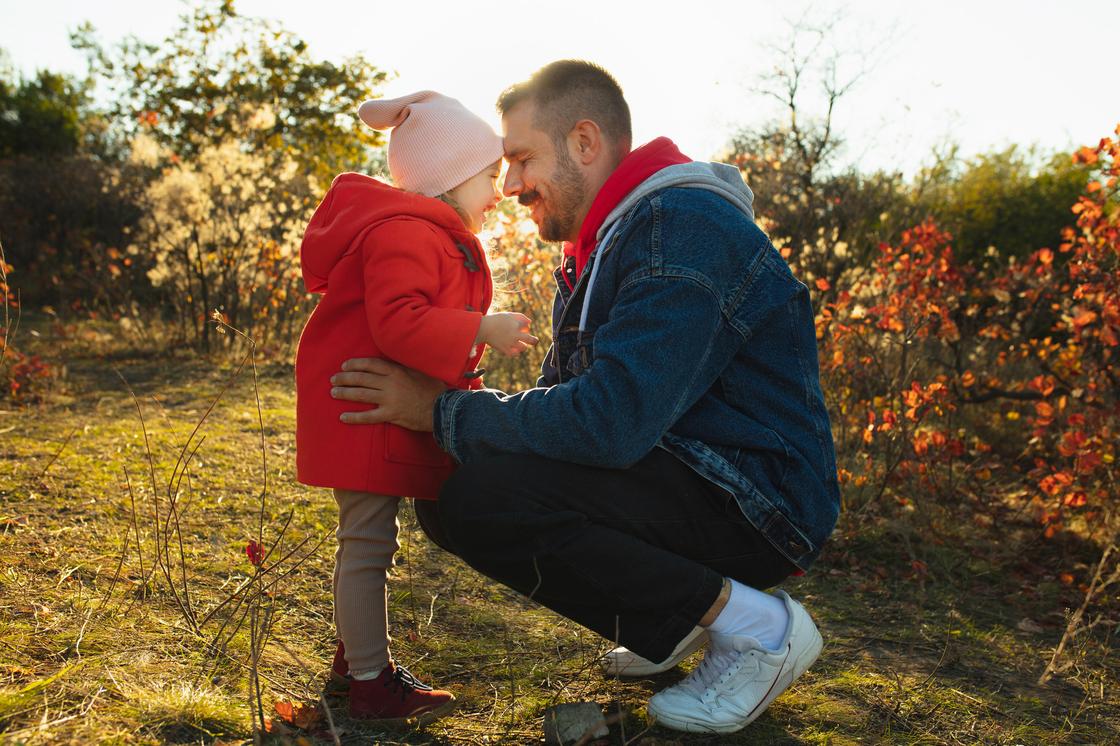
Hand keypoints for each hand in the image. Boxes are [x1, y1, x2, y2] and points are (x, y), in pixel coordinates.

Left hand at [330, 358, 448, 430]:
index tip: (345, 366)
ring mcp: (389, 399)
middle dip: (345, 378)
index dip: (355, 364)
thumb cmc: (433, 389)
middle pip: (361, 378)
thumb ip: (402, 367)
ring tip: (334, 393)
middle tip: (333, 379)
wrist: (443, 408)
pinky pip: (368, 416)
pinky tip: (343, 417)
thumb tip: (389, 362)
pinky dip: (354, 417)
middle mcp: (390, 383)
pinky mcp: (391, 415)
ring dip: (345, 393)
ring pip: (361, 395)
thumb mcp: (418, 370)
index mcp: (396, 371)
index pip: (370, 364)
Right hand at [476, 312, 538, 356]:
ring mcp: (510, 343)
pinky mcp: (505, 349)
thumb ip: (521, 317)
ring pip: (524, 348)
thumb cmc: (496, 320)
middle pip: (531, 340)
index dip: (525, 327)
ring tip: (518, 344)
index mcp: (517, 324)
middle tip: (534, 341)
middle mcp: (515, 334)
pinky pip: (515, 354)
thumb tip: (530, 322)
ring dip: (522, 345)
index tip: (522, 328)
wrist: (483, 328)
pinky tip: (513, 348)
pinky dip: (515, 352)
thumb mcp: (508, 315)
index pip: (527, 326)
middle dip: (534, 340)